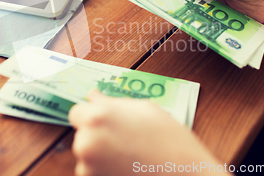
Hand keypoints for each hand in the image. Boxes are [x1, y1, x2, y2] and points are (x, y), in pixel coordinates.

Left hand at [69, 91, 224, 175]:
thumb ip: (113, 102)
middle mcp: (86, 142)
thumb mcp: (144, 109)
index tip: (105, 120)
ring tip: (129, 154)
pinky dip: (105, 171)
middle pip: (81, 134)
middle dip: (97, 135)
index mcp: (96, 117)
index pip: (76, 112)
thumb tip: (93, 96)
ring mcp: (88, 168)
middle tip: (124, 138)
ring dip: (100, 155)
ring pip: (87, 156)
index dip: (91, 115)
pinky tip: (127, 167)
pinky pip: (94, 173)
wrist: (187, 175)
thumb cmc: (169, 139)